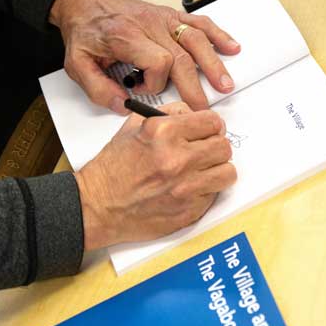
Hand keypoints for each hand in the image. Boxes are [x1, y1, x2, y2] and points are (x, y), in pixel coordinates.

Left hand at [50, 0, 240, 113]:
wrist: (87, 1)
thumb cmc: (86, 31)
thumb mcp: (77, 64)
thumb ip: (98, 89)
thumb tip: (122, 106)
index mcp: (127, 37)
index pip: (158, 61)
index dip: (156, 83)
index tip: (142, 90)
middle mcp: (150, 26)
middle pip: (182, 57)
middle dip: (194, 86)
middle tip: (202, 109)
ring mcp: (163, 19)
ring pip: (196, 40)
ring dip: (213, 64)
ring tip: (225, 84)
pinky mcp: (170, 16)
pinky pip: (198, 23)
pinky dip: (217, 35)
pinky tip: (231, 47)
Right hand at [73, 102, 236, 249]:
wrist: (98, 206)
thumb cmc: (113, 169)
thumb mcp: (133, 127)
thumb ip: (167, 115)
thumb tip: (194, 115)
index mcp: (164, 133)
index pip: (212, 122)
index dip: (212, 126)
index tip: (209, 131)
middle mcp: (177, 159)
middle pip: (223, 147)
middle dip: (214, 147)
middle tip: (205, 151)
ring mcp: (185, 187)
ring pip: (227, 172)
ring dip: (216, 171)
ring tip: (202, 171)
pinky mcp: (189, 210)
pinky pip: (214, 195)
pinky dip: (205, 191)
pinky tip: (188, 189)